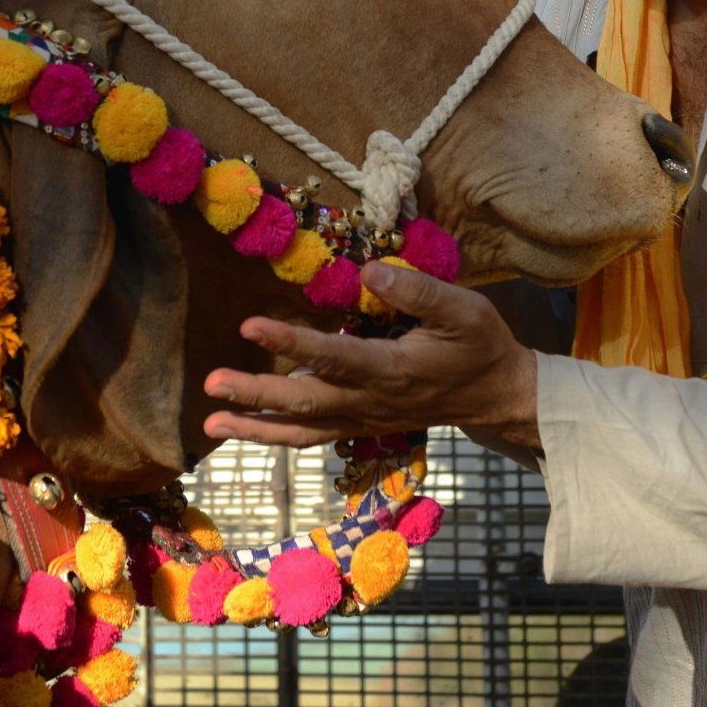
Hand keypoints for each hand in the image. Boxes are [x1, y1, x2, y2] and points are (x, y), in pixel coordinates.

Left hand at [201, 263, 541, 455]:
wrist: (496, 396)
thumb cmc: (480, 345)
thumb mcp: (465, 310)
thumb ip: (418, 290)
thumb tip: (368, 270)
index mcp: (395, 371)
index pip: (335, 357)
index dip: (292, 343)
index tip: (250, 325)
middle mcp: (372, 402)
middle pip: (306, 403)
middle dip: (255, 395)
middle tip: (210, 382)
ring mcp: (363, 419)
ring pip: (302, 430)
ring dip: (255, 427)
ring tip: (210, 420)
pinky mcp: (360, 424)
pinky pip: (311, 436)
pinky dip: (276, 435)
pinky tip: (243, 427)